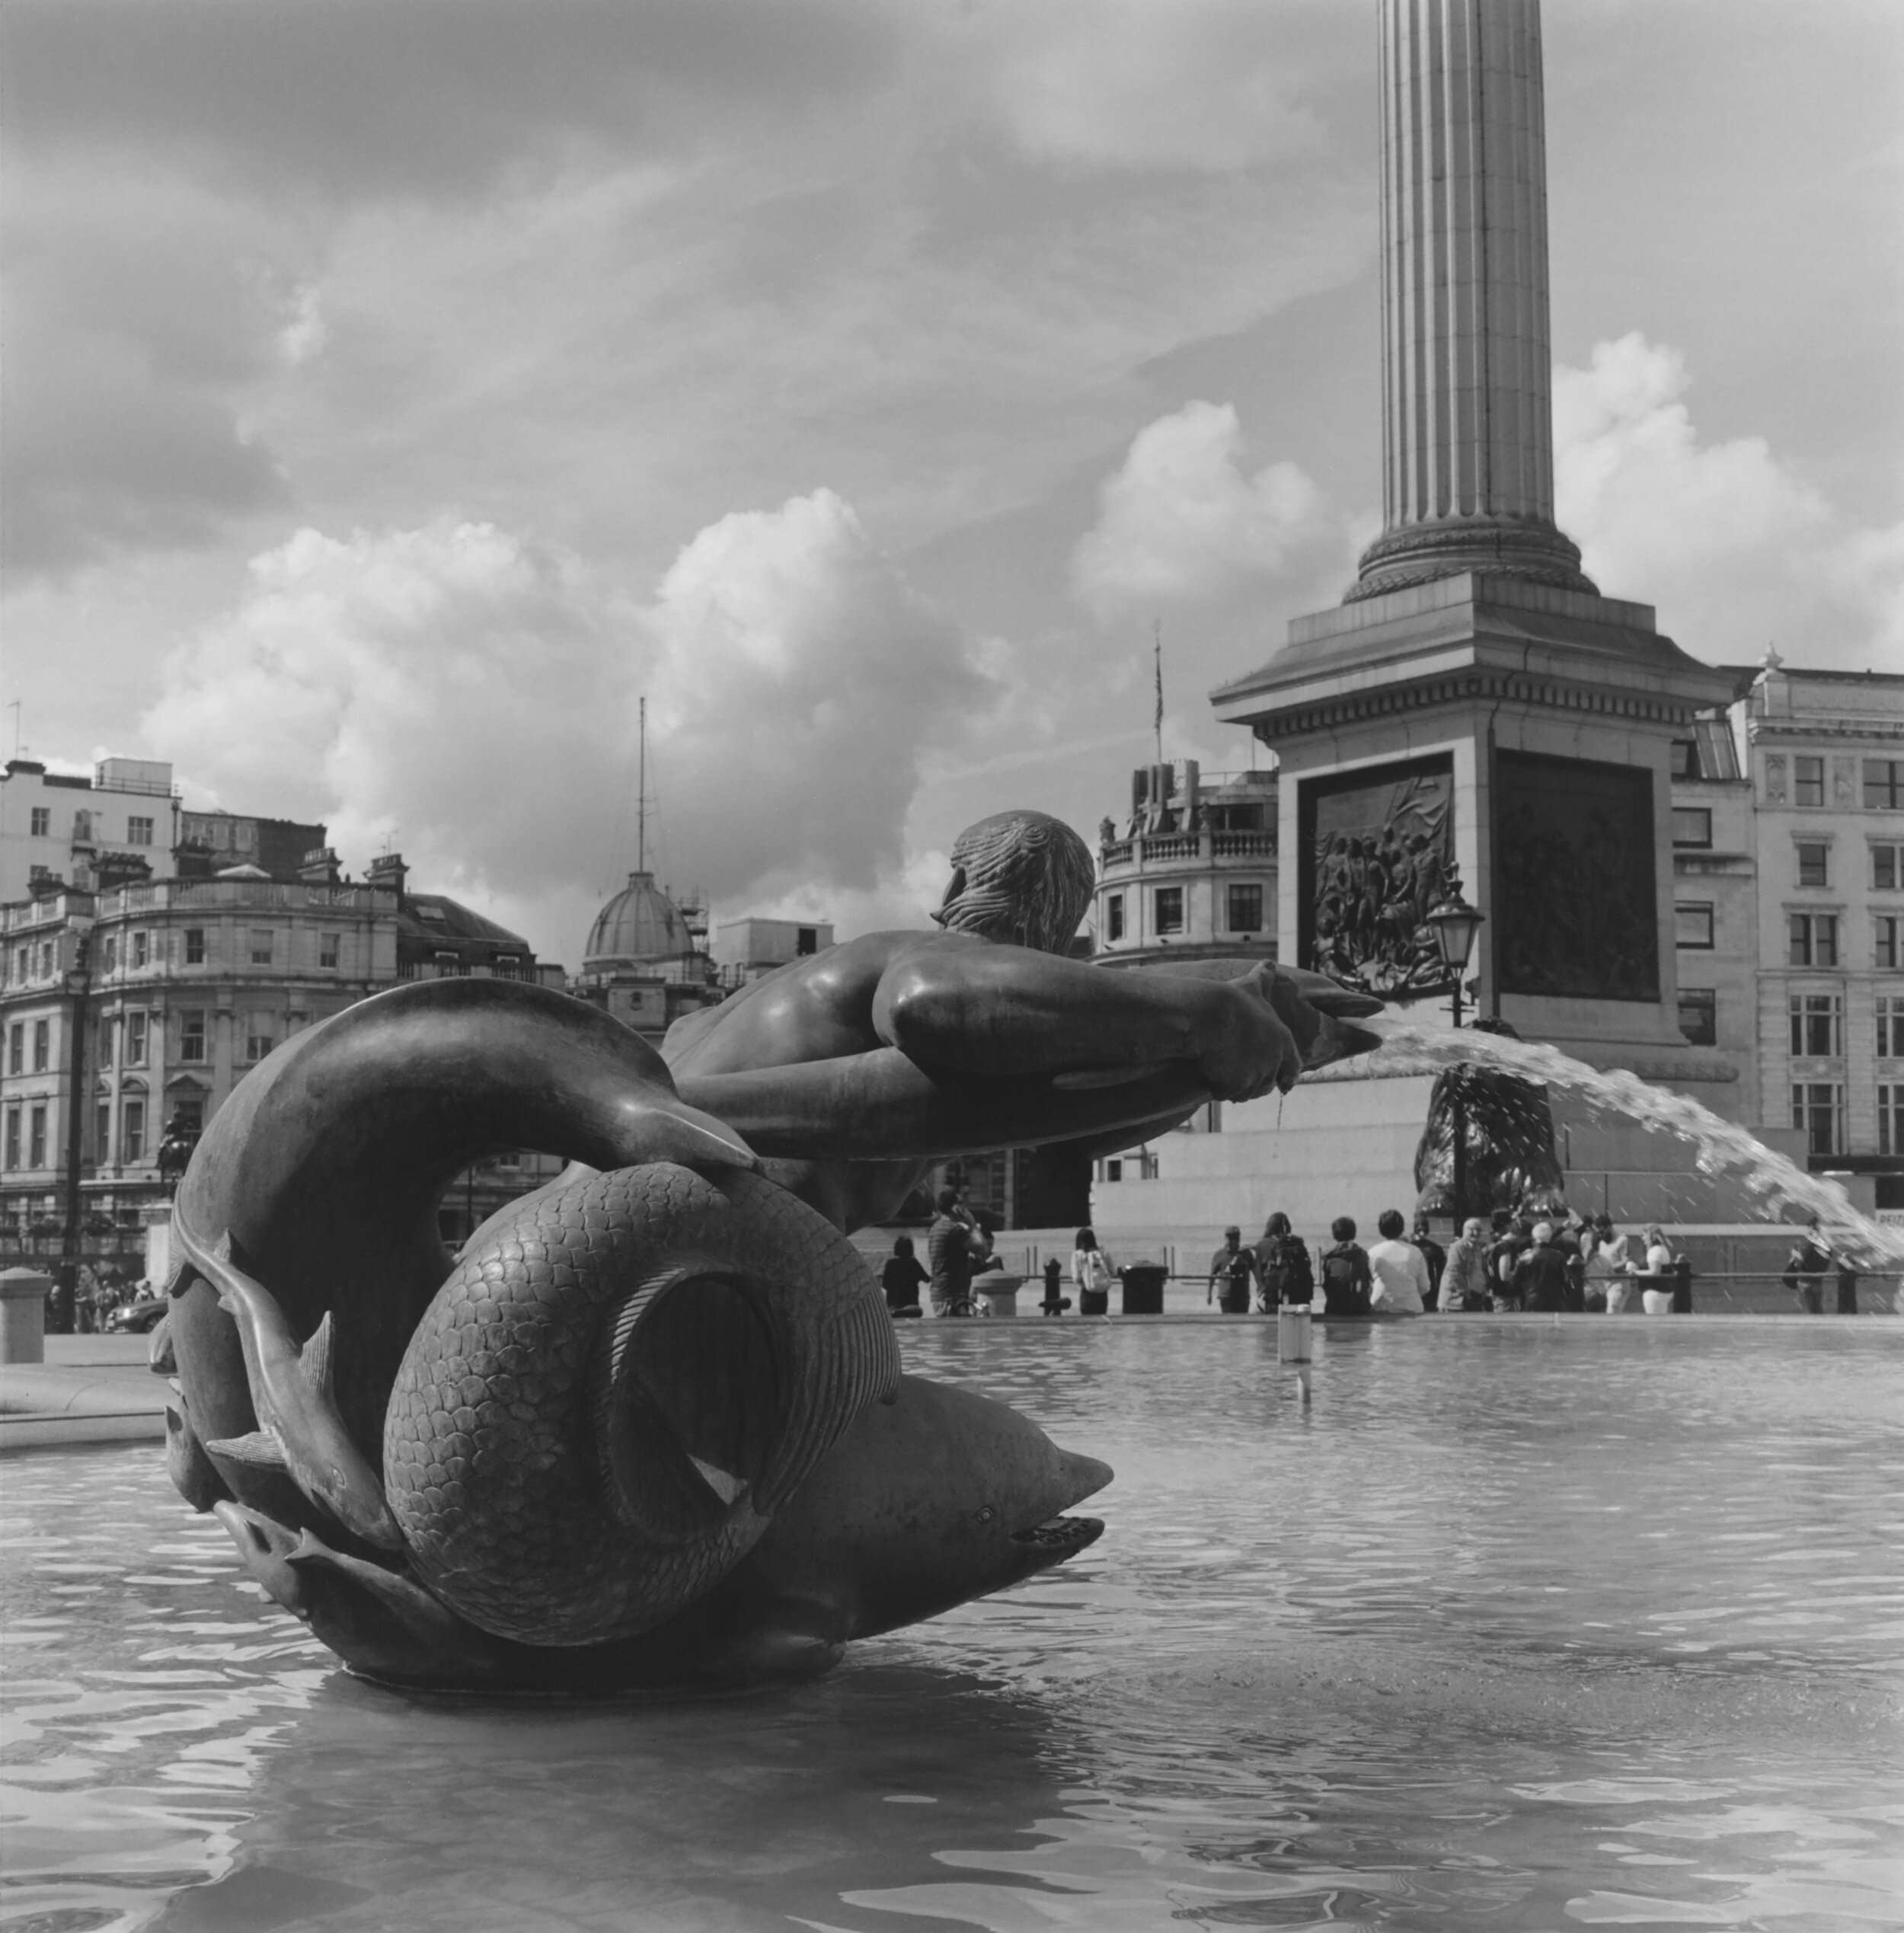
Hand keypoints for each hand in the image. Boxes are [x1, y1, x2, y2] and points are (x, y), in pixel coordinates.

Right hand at [1195, 963, 1305, 1101]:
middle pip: (1267, 1084)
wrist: (1207, 1015)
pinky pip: (1227, 1094)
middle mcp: (1274, 1060)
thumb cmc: (1230, 1000)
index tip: (1284, 1085)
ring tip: (1221, 1074)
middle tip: (1238, 1076)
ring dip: (1235, 1088)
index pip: (1293, 1067)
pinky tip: (1211, 1076)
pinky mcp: (1237, 1084)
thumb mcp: (1252, 986)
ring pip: (1246, 1092)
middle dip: (1254, 1083)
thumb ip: (1264, 978)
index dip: (1287, 1075)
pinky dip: (1219, 1089)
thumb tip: (1268, 962)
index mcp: (1283, 1040)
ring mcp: (1256, 1074)